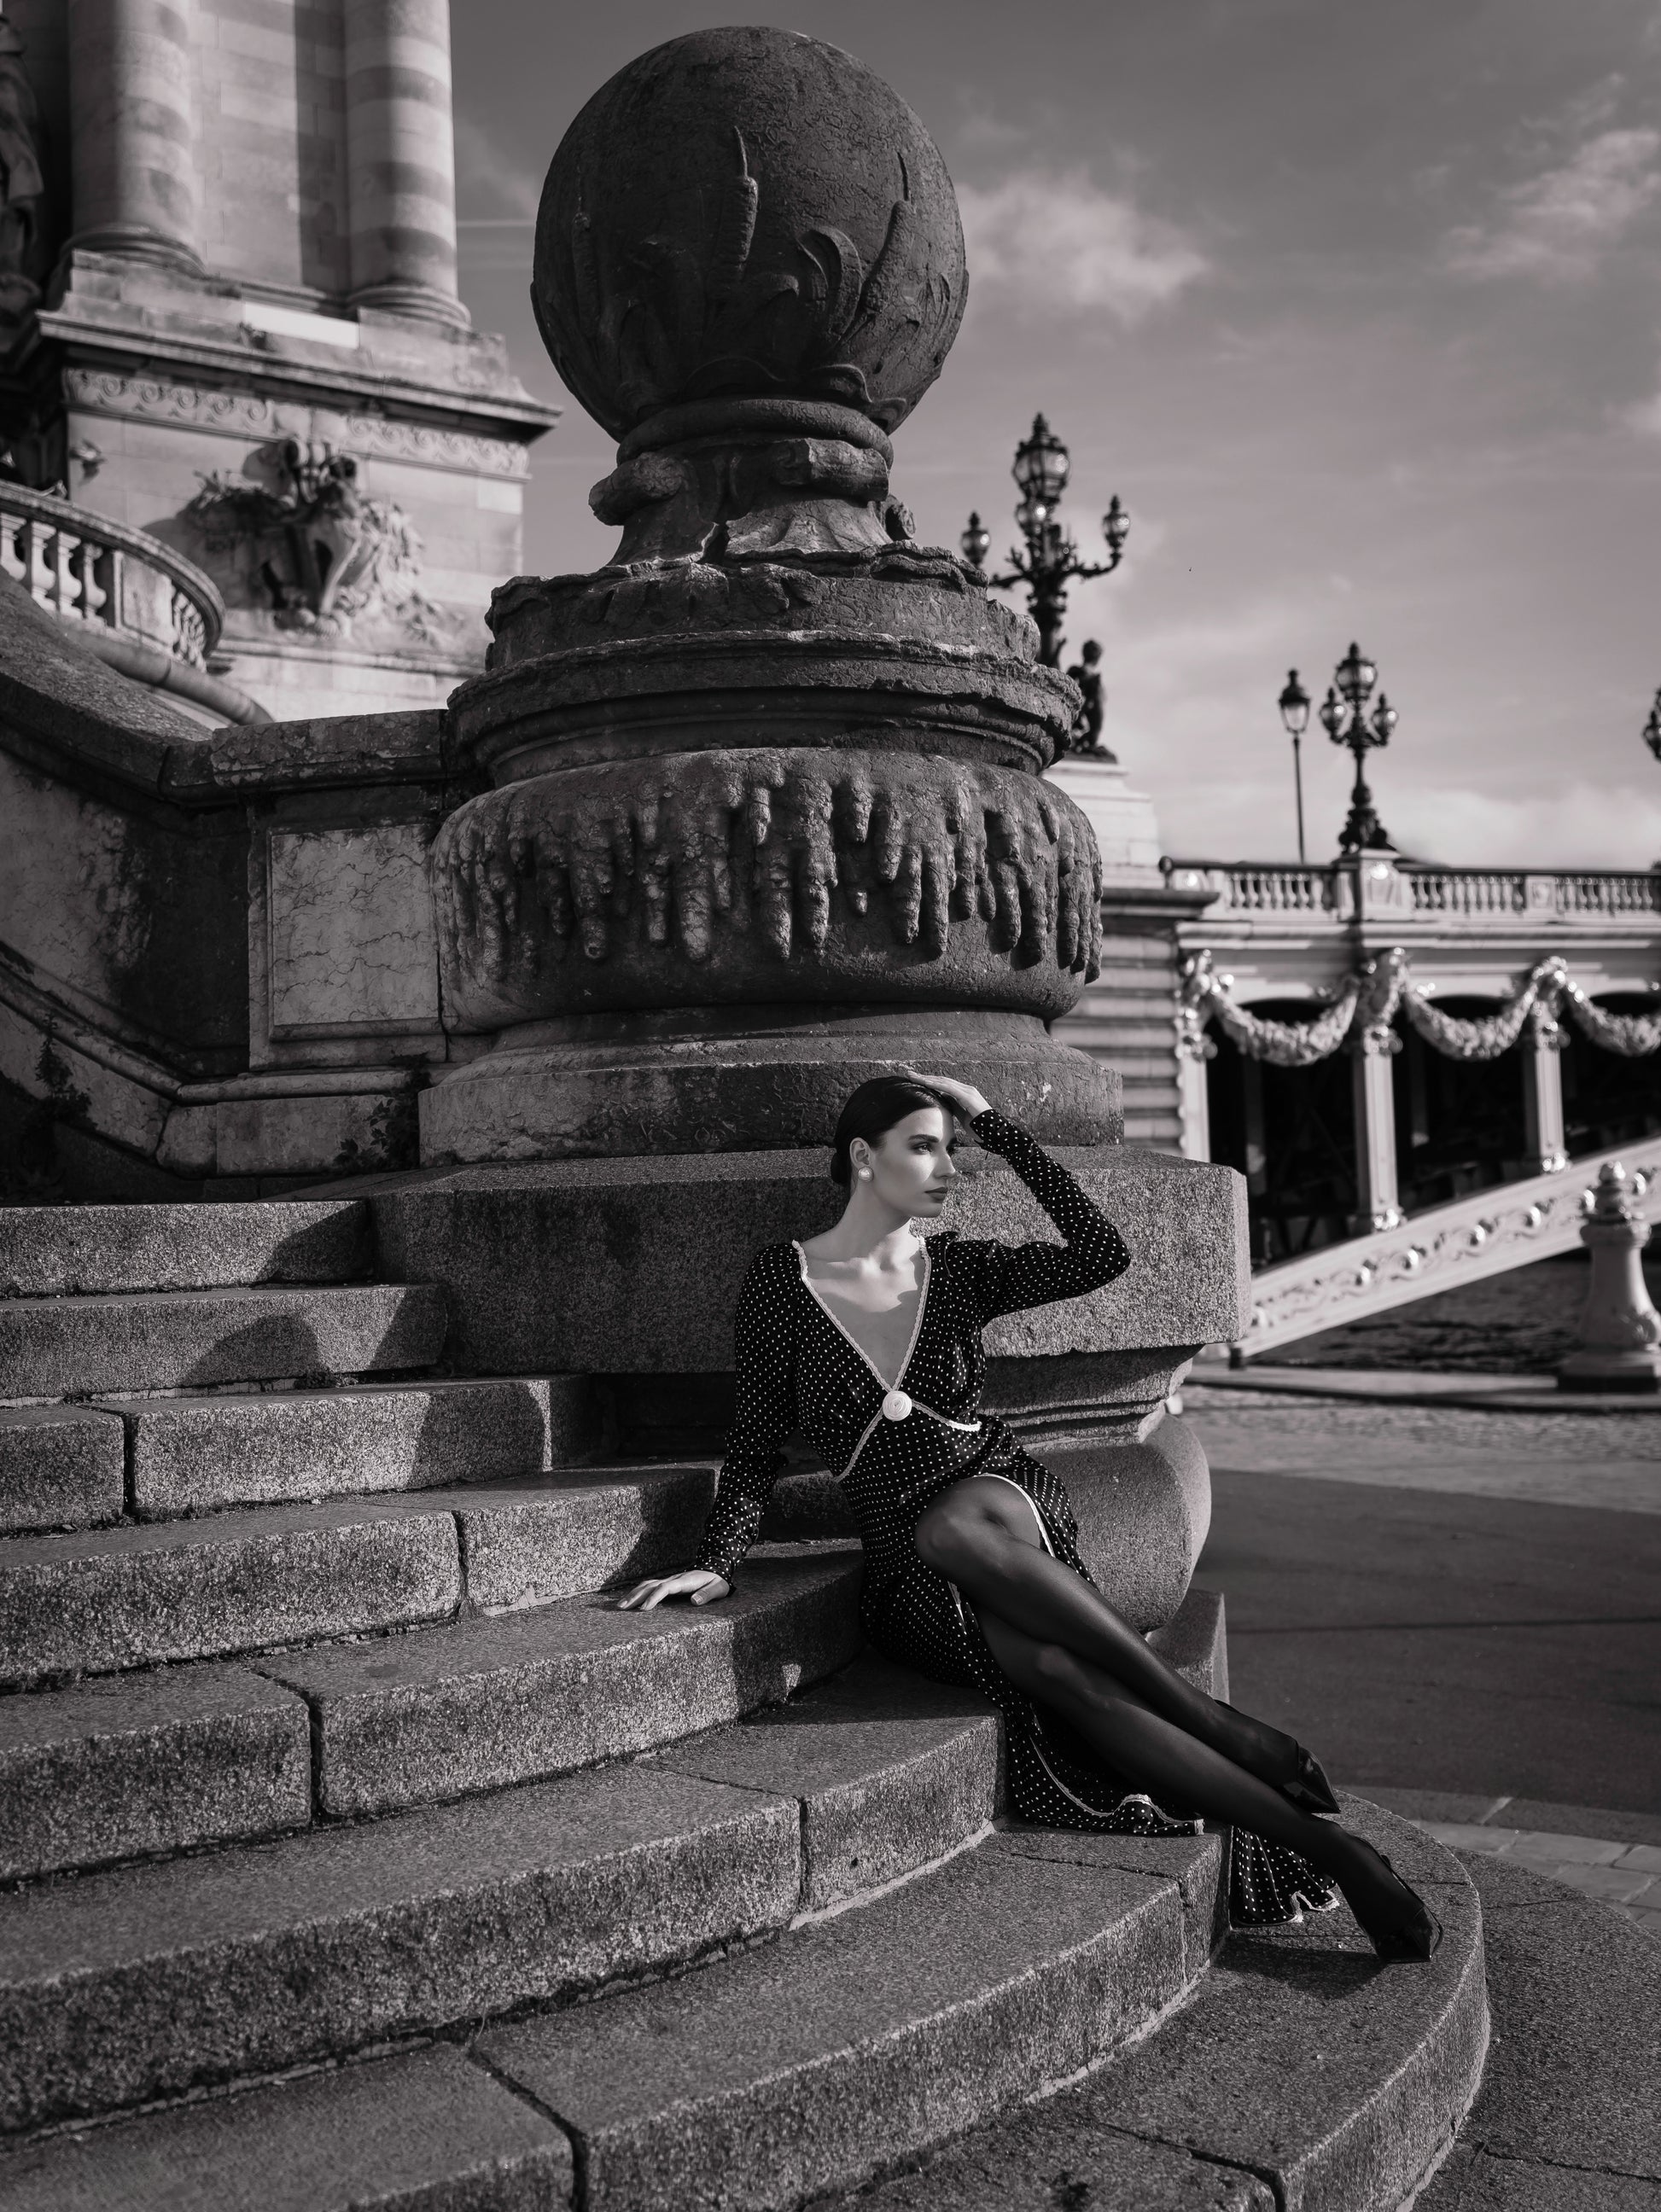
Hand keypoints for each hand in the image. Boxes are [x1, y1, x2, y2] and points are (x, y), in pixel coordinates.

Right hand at [615, 1569, 731, 1609]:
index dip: (654, 1597)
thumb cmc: (717, 1582)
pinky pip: (651, 1586)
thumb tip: (694, 1601)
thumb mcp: (717, 1588)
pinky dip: (639, 1591)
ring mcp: (670, 1580)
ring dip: (634, 1593)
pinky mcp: (669, 1583)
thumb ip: (707, 1594)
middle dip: (635, 1596)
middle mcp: (674, 1579)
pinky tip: (631, 1599)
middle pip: (651, 1585)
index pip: (665, 1588)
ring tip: (621, 1605)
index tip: (644, 1609)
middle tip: (622, 1608)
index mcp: (685, 1581)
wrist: (716, 1568)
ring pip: (648, 1584)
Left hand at [903, 1070, 990, 1121]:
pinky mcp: (968, 1096)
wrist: (994, 1132)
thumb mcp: (961, 1115)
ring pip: (943, 1082)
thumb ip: (953, 1107)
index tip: (914, 1080)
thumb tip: (941, 1103)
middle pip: (941, 1080)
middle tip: (908, 1074)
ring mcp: (967, 1091)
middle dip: (924, 1077)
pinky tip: (927, 1083)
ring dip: (927, 1079)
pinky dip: (937, 1085)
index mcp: (962, 1093)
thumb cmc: (978, 1126)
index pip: (942, 1084)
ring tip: (913, 1077)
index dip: (928, 1081)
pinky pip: (950, 1088)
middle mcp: (965, 1089)